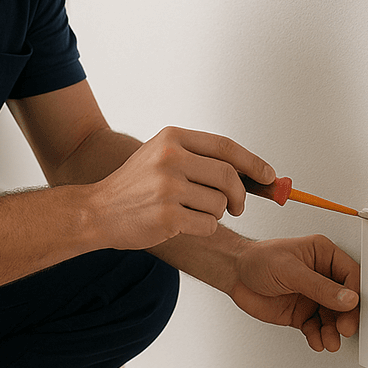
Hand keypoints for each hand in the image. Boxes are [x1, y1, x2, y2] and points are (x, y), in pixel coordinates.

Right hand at [98, 126, 274, 248]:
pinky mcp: (167, 217)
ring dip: (214, 214)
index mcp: (171, 138)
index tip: (268, 176)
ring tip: (189, 212)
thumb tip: (254, 173)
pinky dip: (202, 228)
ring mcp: (168, 188)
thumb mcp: (162, 157)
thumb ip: (202, 159)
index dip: (253, 162)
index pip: (225, 147)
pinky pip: (208, 225)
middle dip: (241, 196)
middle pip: (229, 177)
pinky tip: (180, 224)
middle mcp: (170, 158)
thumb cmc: (136, 186)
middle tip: (237, 206)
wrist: (98, 211)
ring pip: (220, 204)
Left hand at [228, 235, 360, 350]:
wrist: (233, 275)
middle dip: (346, 317)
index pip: (351, 275)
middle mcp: (321, 276)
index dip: (355, 294)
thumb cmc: (256, 260)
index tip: (352, 309)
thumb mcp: (289, 270)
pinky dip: (319, 336)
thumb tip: (347, 298)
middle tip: (343, 329)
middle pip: (346, 301)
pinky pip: (318, 328)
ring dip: (334, 332)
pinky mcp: (303, 313)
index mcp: (323, 255)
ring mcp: (313, 296)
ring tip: (329, 341)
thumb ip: (318, 286)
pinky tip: (316, 340)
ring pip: (334, 318)